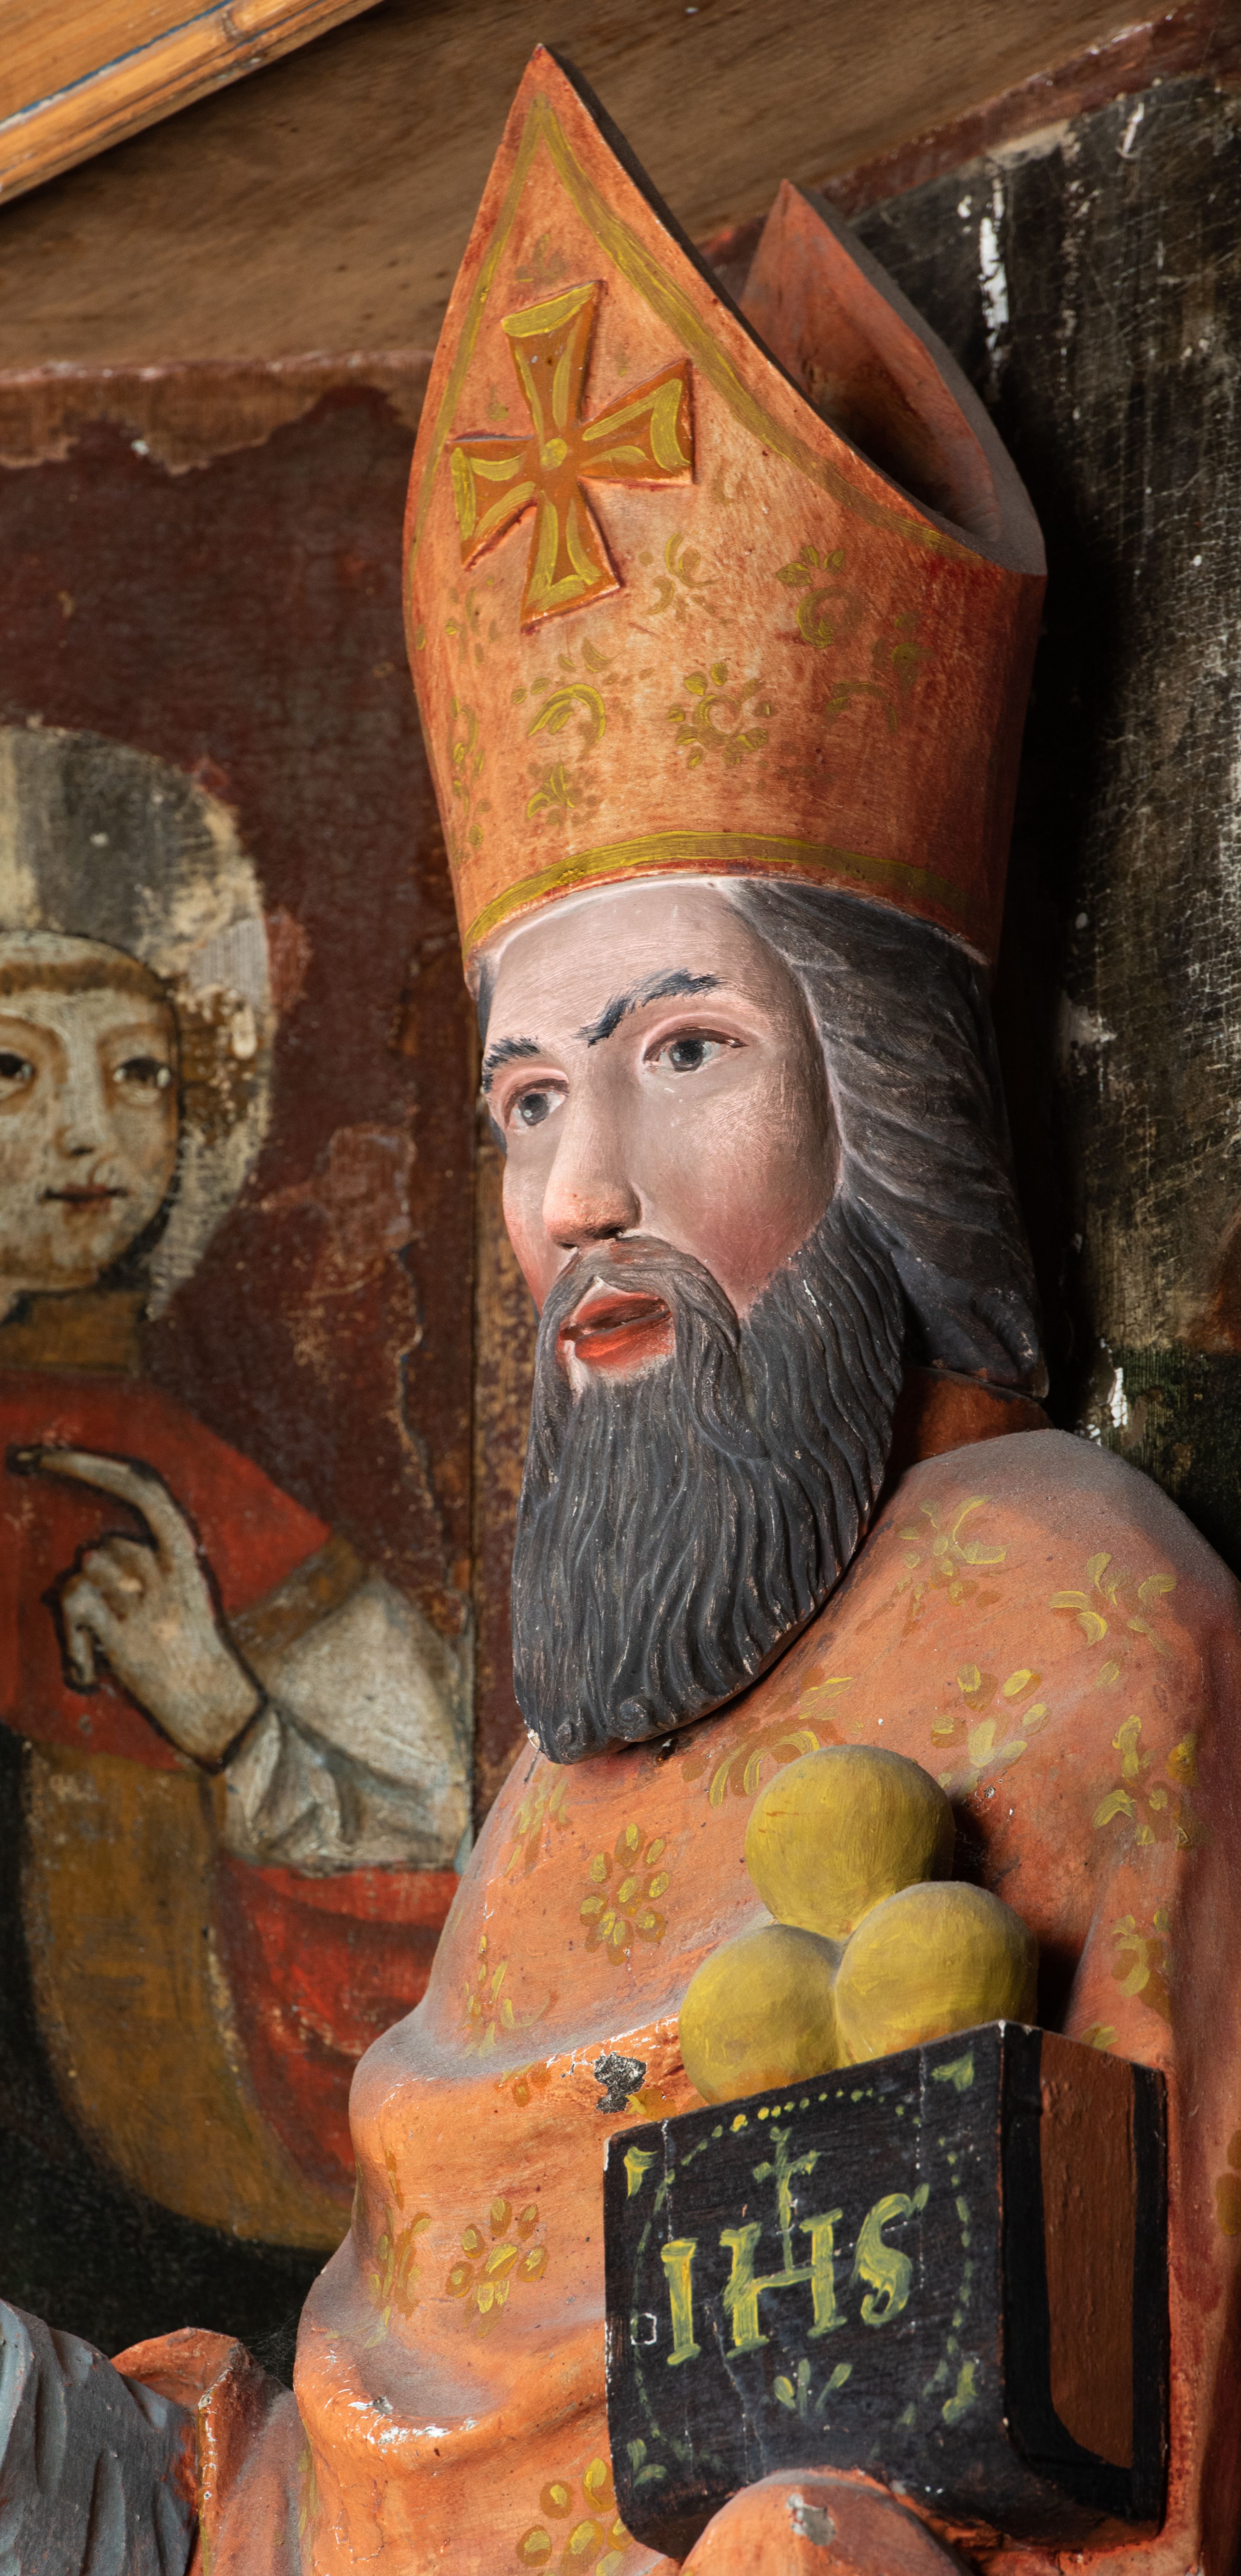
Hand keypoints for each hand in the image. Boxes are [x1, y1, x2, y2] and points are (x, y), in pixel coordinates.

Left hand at [20, 1446, 262, 1766]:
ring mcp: (149, 1604)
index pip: (141, 1487)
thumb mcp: (180, 1594)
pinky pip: (75, 1607)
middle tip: (95, 1618)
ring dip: (82, 1614)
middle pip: (102, 1548)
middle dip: (92, 1581)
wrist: (216, 1711)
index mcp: (187, 1556)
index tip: (43, 1455)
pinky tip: (90, 1672)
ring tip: (106, 1648)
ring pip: (83, 1575)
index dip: (89, 1465)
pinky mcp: (128, 1637)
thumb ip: (142, 1566)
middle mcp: (170, 1572)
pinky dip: (73, 1642)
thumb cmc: (191, 1655)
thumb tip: (89, 1557)